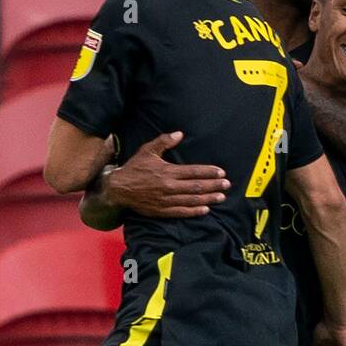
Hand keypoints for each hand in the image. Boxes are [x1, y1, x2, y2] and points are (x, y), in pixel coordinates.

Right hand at [107, 132, 229, 217]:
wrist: (119, 189)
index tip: (221, 172)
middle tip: (227, 185)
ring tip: (221, 197)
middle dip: (213, 185)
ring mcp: (166, 200)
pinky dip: (194, 211)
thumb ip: (164, 142)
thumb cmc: (135, 168)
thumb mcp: (147, 151)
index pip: (193, 172)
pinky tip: (205, 209)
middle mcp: (169, 186)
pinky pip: (181, 212)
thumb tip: (180, 134)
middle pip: (196, 187)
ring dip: (208, 198)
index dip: (208, 172)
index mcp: (167, 171)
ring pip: (191, 200)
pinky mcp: (162, 211)